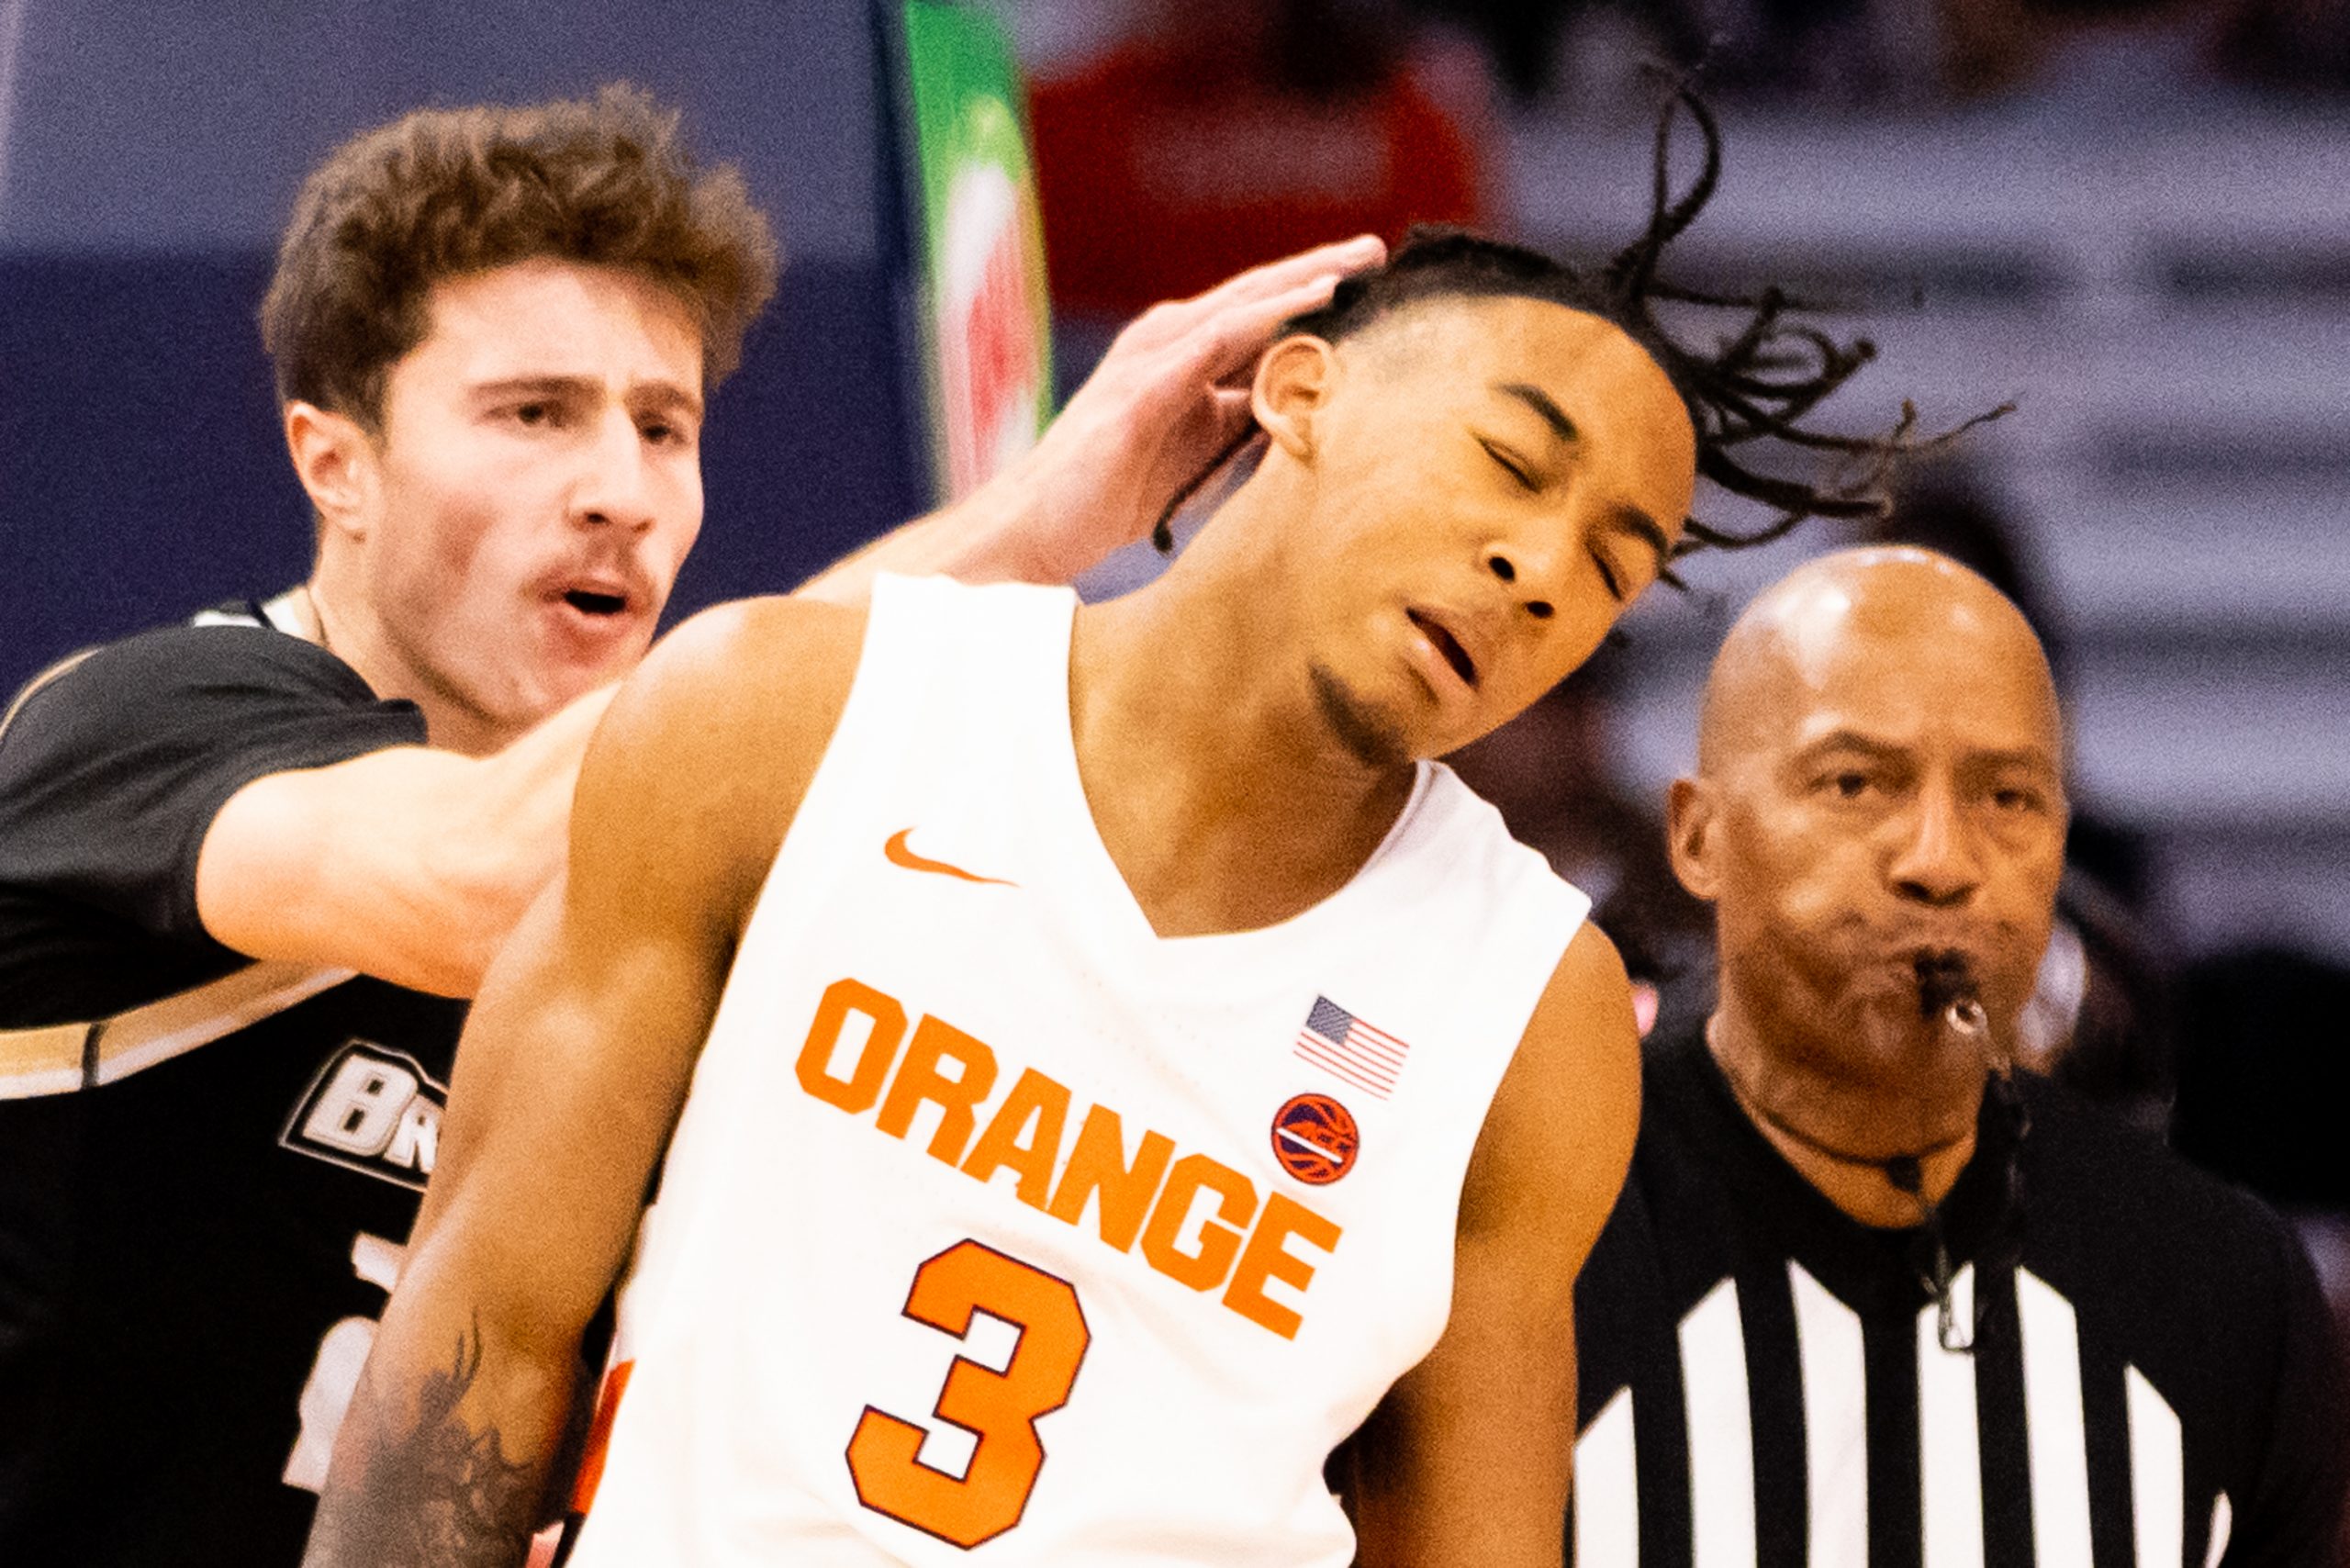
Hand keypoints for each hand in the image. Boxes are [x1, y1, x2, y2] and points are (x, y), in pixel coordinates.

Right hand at [971, 234, 1385, 582]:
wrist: (1035, 530)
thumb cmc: (1110, 495)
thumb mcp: (1197, 453)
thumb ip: (1246, 425)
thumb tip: (1311, 413)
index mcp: (1178, 357)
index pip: (1255, 315)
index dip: (1310, 294)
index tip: (1369, 282)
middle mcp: (1164, 344)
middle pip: (1253, 296)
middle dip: (1317, 270)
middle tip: (1377, 251)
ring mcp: (1150, 362)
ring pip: (1240, 306)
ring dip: (1300, 281)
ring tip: (1356, 263)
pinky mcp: (1142, 392)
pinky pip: (1215, 341)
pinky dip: (1266, 316)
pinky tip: (1312, 302)